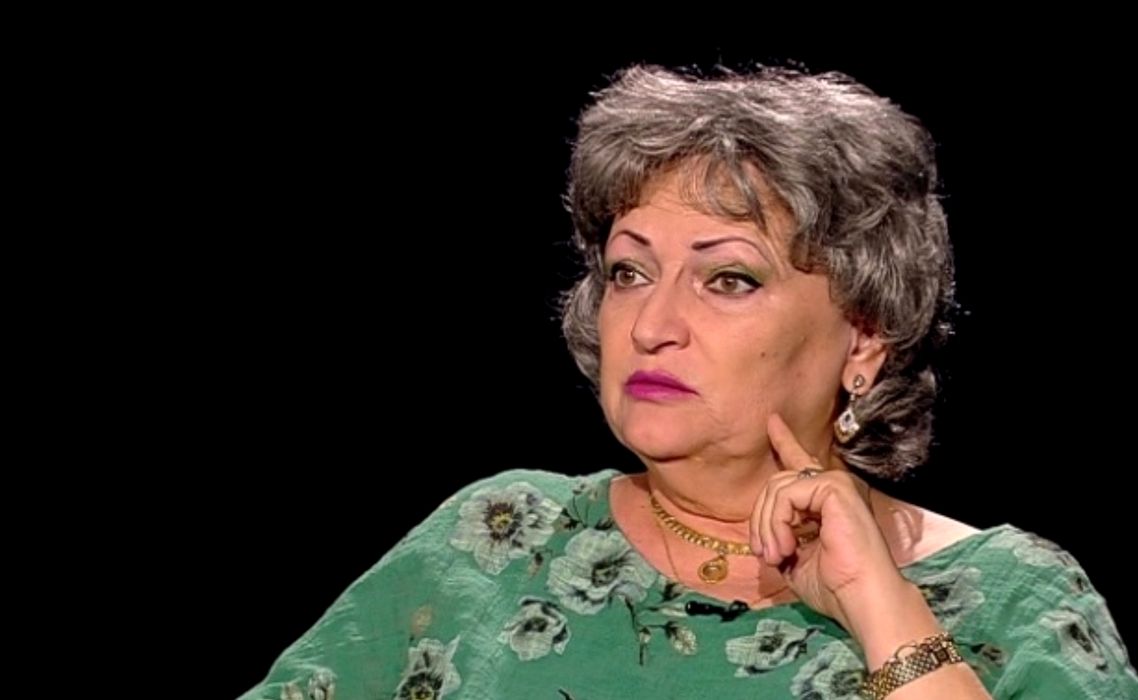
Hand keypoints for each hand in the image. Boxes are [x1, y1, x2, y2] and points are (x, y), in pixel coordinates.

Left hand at [749, 413, 906, 631]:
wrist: (863, 599)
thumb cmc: (835, 587)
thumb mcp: (795, 560)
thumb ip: (780, 537)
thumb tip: (763, 534)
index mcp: (825, 501)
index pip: (800, 462)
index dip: (784, 440)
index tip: (771, 421)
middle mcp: (832, 486)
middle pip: (776, 483)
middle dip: (761, 519)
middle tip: (766, 554)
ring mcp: (835, 483)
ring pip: (776, 488)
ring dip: (767, 526)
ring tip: (776, 555)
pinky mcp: (834, 487)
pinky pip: (786, 494)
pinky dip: (776, 522)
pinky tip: (786, 546)